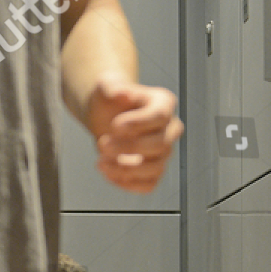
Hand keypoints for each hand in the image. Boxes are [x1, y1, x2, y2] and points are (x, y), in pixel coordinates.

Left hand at [88, 73, 182, 193]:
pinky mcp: (154, 171)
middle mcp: (170, 128)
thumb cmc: (109, 99)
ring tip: (101, 162)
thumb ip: (112, 87)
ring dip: (126, 169)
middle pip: (161, 145)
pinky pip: (148, 185)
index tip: (114, 126)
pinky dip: (127, 183)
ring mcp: (164, 152)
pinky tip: (108, 172)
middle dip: (128, 148)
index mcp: (163, 103)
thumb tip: (123, 93)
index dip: (137, 124)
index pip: (160, 116)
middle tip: (103, 143)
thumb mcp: (105, 87)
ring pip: (156, 168)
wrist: (104, 116)